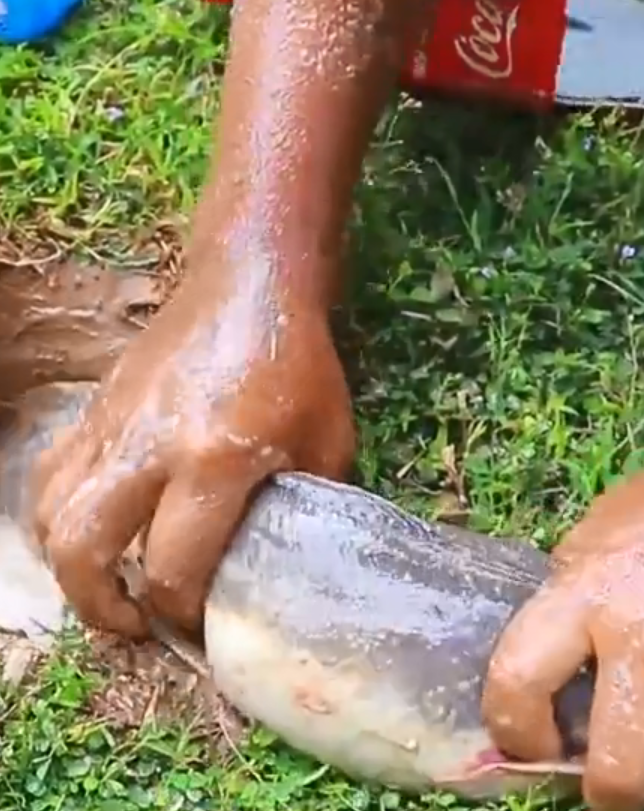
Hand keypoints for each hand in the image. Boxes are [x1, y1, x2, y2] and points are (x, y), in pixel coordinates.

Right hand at [31, 248, 354, 637]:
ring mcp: (112, 423)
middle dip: (101, 608)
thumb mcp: (329, 440)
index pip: (174, 566)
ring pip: (50, 512)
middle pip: (82, 549)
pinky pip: (51, 473)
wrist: (251, 282)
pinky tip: (94, 527)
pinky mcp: (95, 406)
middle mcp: (148, 447)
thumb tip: (287, 560)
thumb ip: (309, 506)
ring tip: (107, 586)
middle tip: (135, 625)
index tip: (202, 625)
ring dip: (69, 565)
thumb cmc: (300, 363)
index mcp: (215, 460)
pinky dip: (59, 515)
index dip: (182, 613)